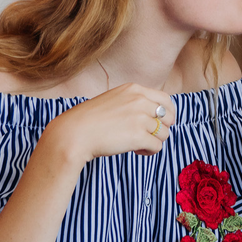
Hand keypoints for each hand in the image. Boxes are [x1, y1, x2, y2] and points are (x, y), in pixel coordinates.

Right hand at [44, 83, 176, 164]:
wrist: (73, 134)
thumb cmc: (90, 120)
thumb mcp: (114, 99)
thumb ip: (134, 102)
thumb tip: (156, 114)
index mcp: (134, 89)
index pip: (166, 99)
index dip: (168, 113)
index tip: (162, 122)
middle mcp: (140, 101)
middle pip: (168, 117)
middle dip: (162, 128)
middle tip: (149, 136)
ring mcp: (140, 118)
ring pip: (164, 133)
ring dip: (153, 141)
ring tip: (138, 145)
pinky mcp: (139, 136)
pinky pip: (157, 146)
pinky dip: (149, 151)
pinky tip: (136, 151)